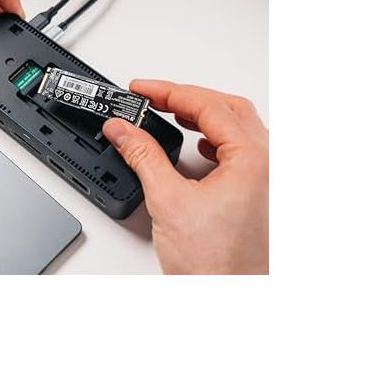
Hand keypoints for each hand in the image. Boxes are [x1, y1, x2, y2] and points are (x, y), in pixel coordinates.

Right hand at [102, 80, 267, 274]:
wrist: (229, 299)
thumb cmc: (215, 265)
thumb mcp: (168, 201)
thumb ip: (142, 157)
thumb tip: (123, 129)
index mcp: (253, 159)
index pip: (208, 106)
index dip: (169, 92)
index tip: (141, 90)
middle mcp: (267, 166)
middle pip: (227, 109)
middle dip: (186, 98)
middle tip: (151, 97)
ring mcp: (265, 180)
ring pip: (235, 128)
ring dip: (201, 116)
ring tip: (167, 113)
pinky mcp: (257, 194)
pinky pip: (239, 150)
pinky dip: (213, 138)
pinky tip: (195, 145)